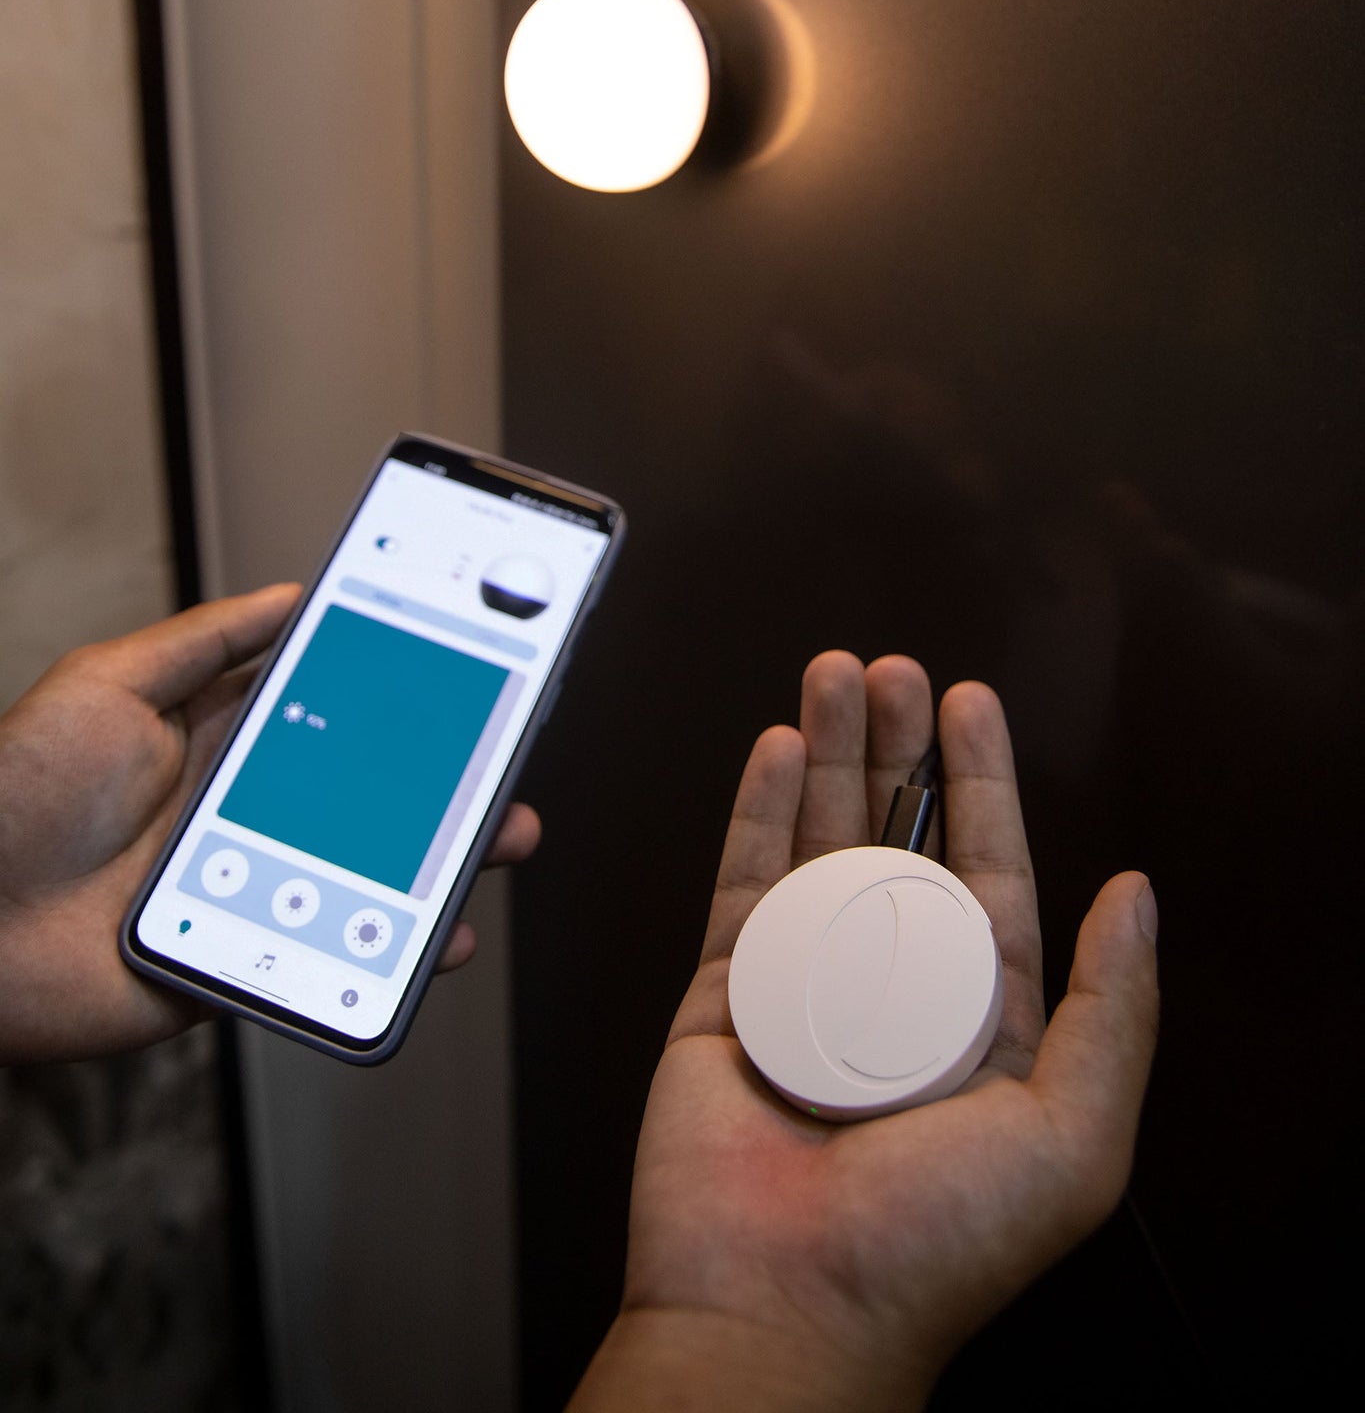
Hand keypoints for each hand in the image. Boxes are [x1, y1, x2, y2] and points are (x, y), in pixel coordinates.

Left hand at [0, 588, 540, 1063]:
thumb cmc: (16, 797)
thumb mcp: (107, 685)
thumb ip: (203, 642)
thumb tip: (289, 593)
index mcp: (218, 740)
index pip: (332, 709)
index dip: (396, 695)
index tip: (462, 675)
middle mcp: (247, 810)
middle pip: (370, 792)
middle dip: (445, 776)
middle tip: (506, 758)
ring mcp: (254, 885)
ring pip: (372, 873)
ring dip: (445, 860)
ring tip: (500, 837)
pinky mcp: (246, 957)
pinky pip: (337, 954)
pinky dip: (395, 950)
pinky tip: (439, 933)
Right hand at [572, 654, 1158, 1412]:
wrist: (783, 1306)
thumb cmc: (930, 1249)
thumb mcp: (1073, 1136)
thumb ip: (1113, 1011)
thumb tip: (1135, 897)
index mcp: (979, 1028)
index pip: (988, 875)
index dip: (983, 785)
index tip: (973, 706)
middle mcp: (892, 999)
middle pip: (896, 839)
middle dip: (898, 747)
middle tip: (894, 669)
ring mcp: (803, 991)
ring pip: (819, 840)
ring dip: (830, 751)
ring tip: (835, 674)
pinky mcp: (724, 994)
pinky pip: (742, 881)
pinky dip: (758, 808)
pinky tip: (778, 748)